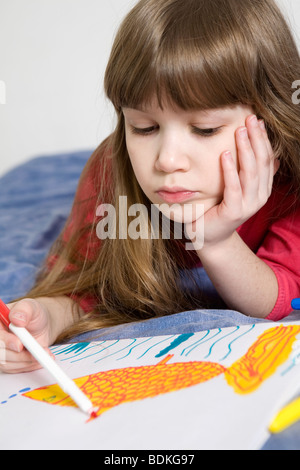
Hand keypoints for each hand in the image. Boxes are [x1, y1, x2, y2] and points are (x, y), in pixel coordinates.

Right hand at [0, 298, 52, 373]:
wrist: (41, 325)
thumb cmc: (34, 314)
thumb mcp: (32, 306)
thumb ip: (24, 309)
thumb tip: (16, 318)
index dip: (6, 341)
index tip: (19, 345)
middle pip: (0, 353)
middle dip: (19, 355)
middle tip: (38, 353)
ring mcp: (1, 350)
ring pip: (7, 363)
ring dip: (27, 361)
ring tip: (43, 353)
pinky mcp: (8, 361)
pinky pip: (15, 369)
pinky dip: (29, 365)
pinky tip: (39, 359)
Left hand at [185, 115, 279, 250]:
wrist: (209, 236)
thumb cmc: (219, 209)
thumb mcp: (237, 188)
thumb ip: (249, 174)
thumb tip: (269, 156)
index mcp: (262, 189)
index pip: (267, 159)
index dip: (263, 139)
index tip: (257, 120)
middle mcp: (259, 197)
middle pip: (261, 162)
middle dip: (256, 139)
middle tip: (250, 118)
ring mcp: (248, 205)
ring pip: (250, 172)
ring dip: (245, 149)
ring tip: (239, 131)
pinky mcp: (234, 212)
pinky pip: (233, 187)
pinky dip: (229, 170)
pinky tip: (224, 154)